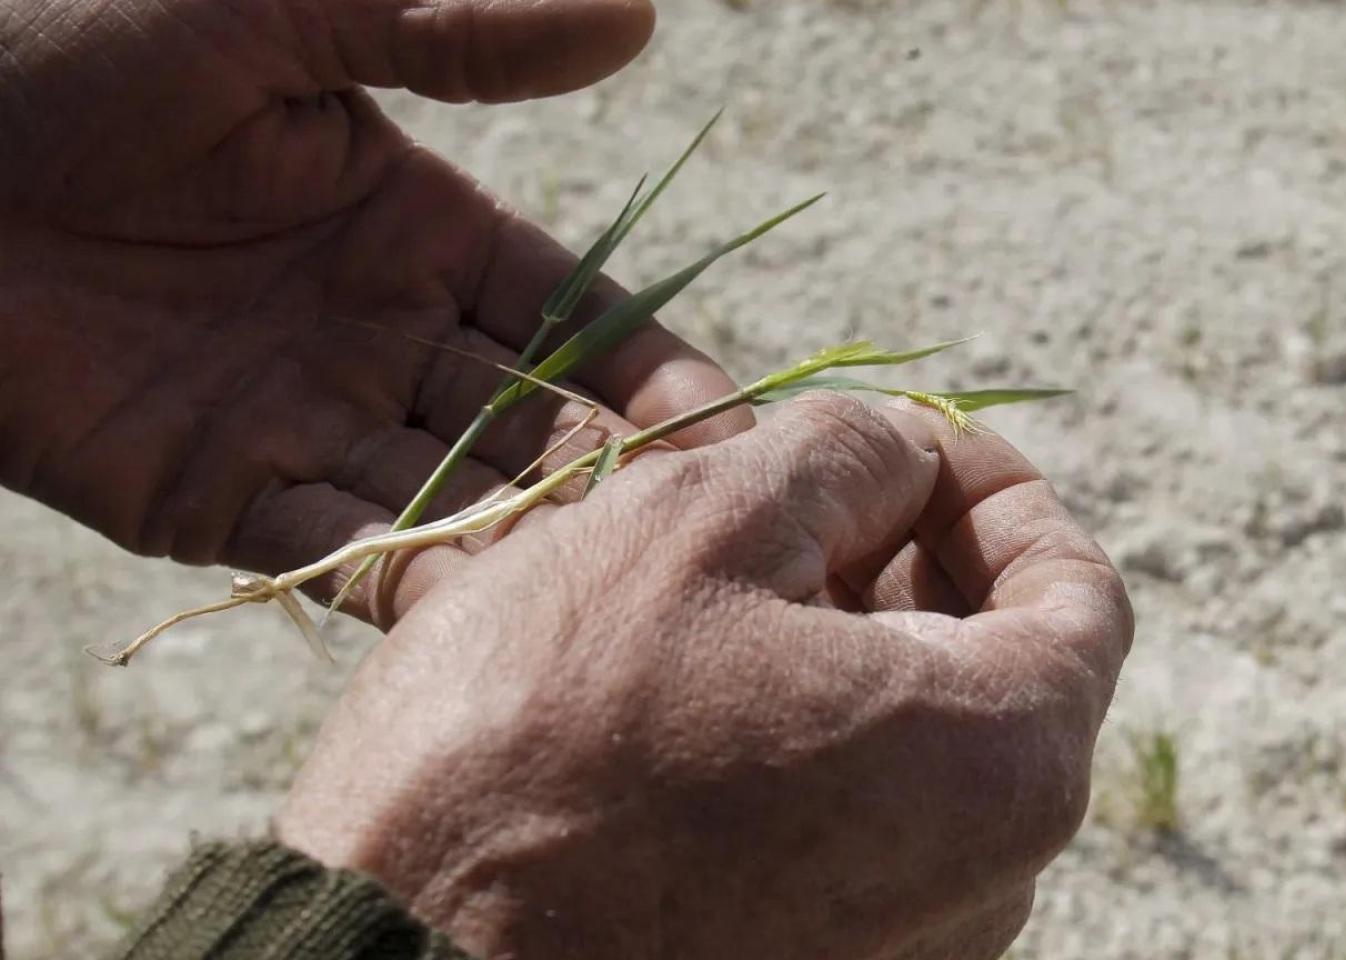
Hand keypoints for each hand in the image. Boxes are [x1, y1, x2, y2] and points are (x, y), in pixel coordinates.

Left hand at [0, 0, 750, 621]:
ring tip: (619, 597)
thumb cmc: (77, 39)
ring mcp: (305, 419)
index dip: (654, 372)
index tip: (735, 433)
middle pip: (532, 420)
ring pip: (453, 498)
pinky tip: (487, 622)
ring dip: (531, 546)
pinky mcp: (215, 495)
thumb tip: (635, 14)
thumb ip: (458, 31)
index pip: (572, 315)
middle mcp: (380, 331)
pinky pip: (334, 549)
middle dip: (615, 478)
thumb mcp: (290, 10)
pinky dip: (408, 585)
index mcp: (416, 226)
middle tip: (707, 543)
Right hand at [275, 393, 1133, 959]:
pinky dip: (810, 738)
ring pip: (916, 754)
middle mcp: (988, 886)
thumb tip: (907, 457)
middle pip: (999, 675)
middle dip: (917, 559)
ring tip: (737, 576)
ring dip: (851, 643)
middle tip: (809, 491)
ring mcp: (906, 954)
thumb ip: (846, 456)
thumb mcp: (698, 521)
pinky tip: (702, 688)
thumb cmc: (542, 735)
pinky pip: (854, 832)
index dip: (1002, 489)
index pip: (1080, 593)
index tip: (920, 440)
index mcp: (1001, 762)